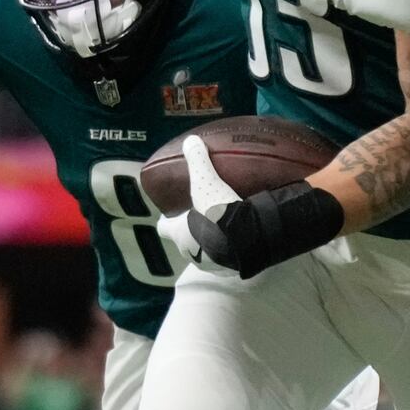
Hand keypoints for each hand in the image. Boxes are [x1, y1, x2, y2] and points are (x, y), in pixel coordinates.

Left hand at [157, 135, 345, 279]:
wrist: (246, 239)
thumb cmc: (217, 212)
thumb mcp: (206, 181)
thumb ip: (198, 161)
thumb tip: (190, 140)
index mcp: (180, 233)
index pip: (164, 229)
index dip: (167, 221)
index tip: (171, 213)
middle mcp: (191, 252)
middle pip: (184, 242)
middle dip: (190, 232)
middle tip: (201, 216)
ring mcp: (211, 263)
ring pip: (205, 253)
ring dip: (210, 243)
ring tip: (223, 228)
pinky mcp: (231, 268)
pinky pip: (226, 258)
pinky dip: (230, 250)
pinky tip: (241, 238)